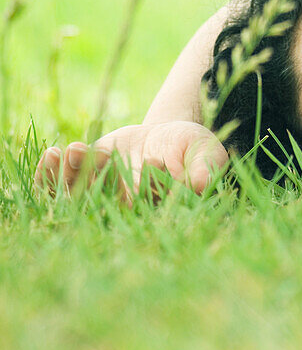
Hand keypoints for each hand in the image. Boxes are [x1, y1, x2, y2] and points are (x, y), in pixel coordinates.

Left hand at [35, 121, 229, 204]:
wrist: (165, 139)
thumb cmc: (192, 147)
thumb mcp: (204, 152)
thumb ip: (204, 167)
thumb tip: (200, 184)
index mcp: (155, 209)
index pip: (149, 204)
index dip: (147, 185)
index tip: (154, 159)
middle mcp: (123, 210)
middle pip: (105, 204)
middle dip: (99, 180)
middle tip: (103, 155)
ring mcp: (99, 197)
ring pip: (76, 196)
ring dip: (71, 175)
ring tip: (75, 148)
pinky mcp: (81, 181)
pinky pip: (57, 186)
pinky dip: (49, 174)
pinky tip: (52, 154)